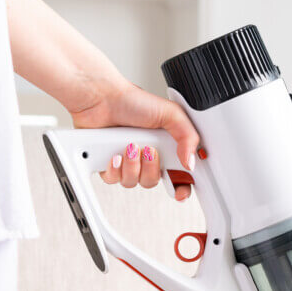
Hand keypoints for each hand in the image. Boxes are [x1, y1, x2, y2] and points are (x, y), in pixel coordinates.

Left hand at [70, 81, 199, 200]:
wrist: (100, 99)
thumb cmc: (131, 100)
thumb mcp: (170, 113)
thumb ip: (188, 137)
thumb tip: (191, 162)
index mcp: (164, 145)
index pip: (177, 174)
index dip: (180, 186)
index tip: (179, 191)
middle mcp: (146, 155)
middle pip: (154, 181)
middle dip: (151, 169)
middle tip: (149, 150)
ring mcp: (127, 161)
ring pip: (133, 182)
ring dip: (132, 166)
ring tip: (129, 146)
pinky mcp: (108, 164)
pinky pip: (113, 180)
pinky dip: (114, 168)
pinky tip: (115, 153)